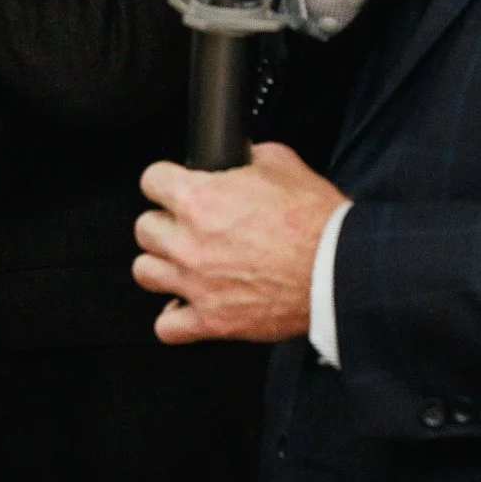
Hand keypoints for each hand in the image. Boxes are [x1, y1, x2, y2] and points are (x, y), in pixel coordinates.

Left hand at [133, 143, 347, 344]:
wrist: (337, 269)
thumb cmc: (315, 221)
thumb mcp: (282, 163)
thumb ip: (249, 157)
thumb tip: (240, 155)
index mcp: (200, 199)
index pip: (151, 180)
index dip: (165, 180)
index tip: (173, 185)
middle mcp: (189, 242)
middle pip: (143, 228)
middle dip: (164, 222)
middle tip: (185, 224)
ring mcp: (195, 284)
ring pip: (144, 271)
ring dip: (162, 264)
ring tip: (182, 262)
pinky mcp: (211, 320)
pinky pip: (167, 326)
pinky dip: (174, 317)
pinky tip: (188, 304)